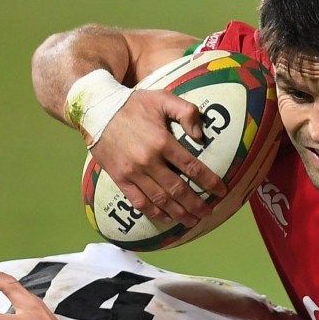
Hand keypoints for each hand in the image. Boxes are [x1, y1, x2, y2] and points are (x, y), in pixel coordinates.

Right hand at [92, 90, 227, 226]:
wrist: (97, 111)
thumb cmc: (133, 104)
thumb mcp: (162, 99)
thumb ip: (186, 112)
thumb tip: (200, 135)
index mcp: (162, 141)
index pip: (191, 167)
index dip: (208, 182)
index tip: (221, 191)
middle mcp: (148, 160)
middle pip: (178, 189)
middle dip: (196, 204)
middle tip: (208, 213)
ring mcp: (133, 172)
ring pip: (161, 199)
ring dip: (179, 213)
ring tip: (192, 221)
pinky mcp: (120, 179)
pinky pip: (139, 202)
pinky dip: (155, 213)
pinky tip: (167, 218)